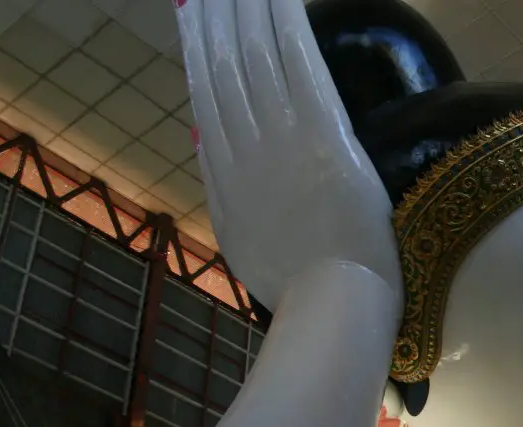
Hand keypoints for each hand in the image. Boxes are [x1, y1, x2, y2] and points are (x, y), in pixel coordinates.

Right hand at [174, 0, 402, 311]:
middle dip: (216, 20)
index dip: (198, 53)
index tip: (191, 20)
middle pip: (225, 69)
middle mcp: (246, 148)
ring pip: (256, 57)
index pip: (208, 100)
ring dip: (246, 10)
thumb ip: (224, 196)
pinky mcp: (322, 133)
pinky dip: (286, 22)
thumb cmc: (298, 285)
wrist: (331, 301)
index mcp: (228, 177)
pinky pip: (299, 63)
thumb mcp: (241, 245)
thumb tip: (207, 147)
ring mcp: (281, 137)